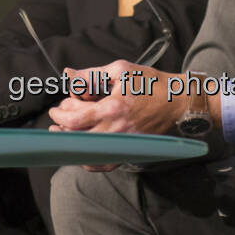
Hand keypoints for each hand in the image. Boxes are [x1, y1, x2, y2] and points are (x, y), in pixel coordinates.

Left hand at [48, 62, 188, 168]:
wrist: (177, 101)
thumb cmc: (151, 84)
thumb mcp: (121, 70)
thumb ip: (91, 74)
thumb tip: (69, 74)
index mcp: (113, 107)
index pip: (75, 119)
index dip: (60, 114)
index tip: (57, 108)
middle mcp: (117, 128)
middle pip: (78, 137)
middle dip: (63, 127)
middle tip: (60, 117)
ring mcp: (124, 142)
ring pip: (88, 151)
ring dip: (73, 143)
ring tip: (65, 133)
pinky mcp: (130, 150)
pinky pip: (105, 164)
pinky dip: (90, 161)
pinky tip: (83, 151)